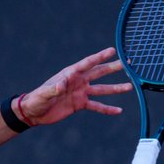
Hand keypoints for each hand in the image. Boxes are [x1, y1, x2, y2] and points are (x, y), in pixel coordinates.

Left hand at [17, 48, 132, 125]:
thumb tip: (62, 84)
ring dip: (115, 88)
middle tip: (127, 63)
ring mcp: (80, 92)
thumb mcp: (44, 94)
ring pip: (102, 89)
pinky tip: (119, 110)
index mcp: (70, 74)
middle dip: (113, 68)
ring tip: (130, 87)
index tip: (113, 51)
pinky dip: (107, 109)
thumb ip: (54, 89)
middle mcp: (78, 81)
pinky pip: (97, 106)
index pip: (88, 63)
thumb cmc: (37, 99)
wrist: (34, 113)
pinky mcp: (80, 104)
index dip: (100, 57)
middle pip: (99, 73)